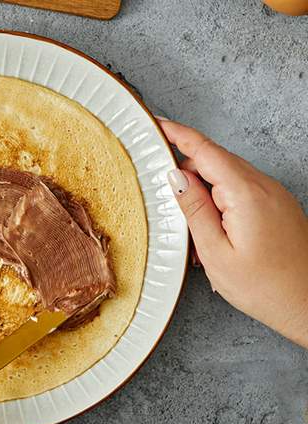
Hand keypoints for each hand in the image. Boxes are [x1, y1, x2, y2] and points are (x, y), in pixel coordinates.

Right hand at [159, 119, 307, 347]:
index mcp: (246, 194)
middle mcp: (264, 187)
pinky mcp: (277, 207)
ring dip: (204, 195)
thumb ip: (193, 210)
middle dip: (187, 175)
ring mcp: (274, 196)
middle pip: (215, 162)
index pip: (205, 152)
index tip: (157, 124)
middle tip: (166, 201)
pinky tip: (214, 234)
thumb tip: (175, 177)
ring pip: (227, 178)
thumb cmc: (265, 287)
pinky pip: (241, 192)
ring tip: (195, 234)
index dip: (178, 135)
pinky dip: (220, 204)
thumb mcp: (215, 252)